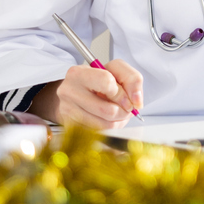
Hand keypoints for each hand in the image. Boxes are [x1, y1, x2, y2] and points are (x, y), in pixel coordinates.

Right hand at [29, 60, 143, 128]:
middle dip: (124, 112)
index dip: (123, 93)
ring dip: (118, 121)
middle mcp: (68, 92)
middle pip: (108, 110)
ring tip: (118, 113)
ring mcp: (67, 111)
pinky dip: (109, 127)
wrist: (74, 93)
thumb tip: (137, 102)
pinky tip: (108, 119)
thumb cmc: (96, 80)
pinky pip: (98, 133)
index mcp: (78, 73)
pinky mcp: (70, 126)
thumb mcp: (115, 71)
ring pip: (104, 125)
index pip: (107, 82)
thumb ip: (131, 79)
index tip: (129, 99)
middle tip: (127, 108)